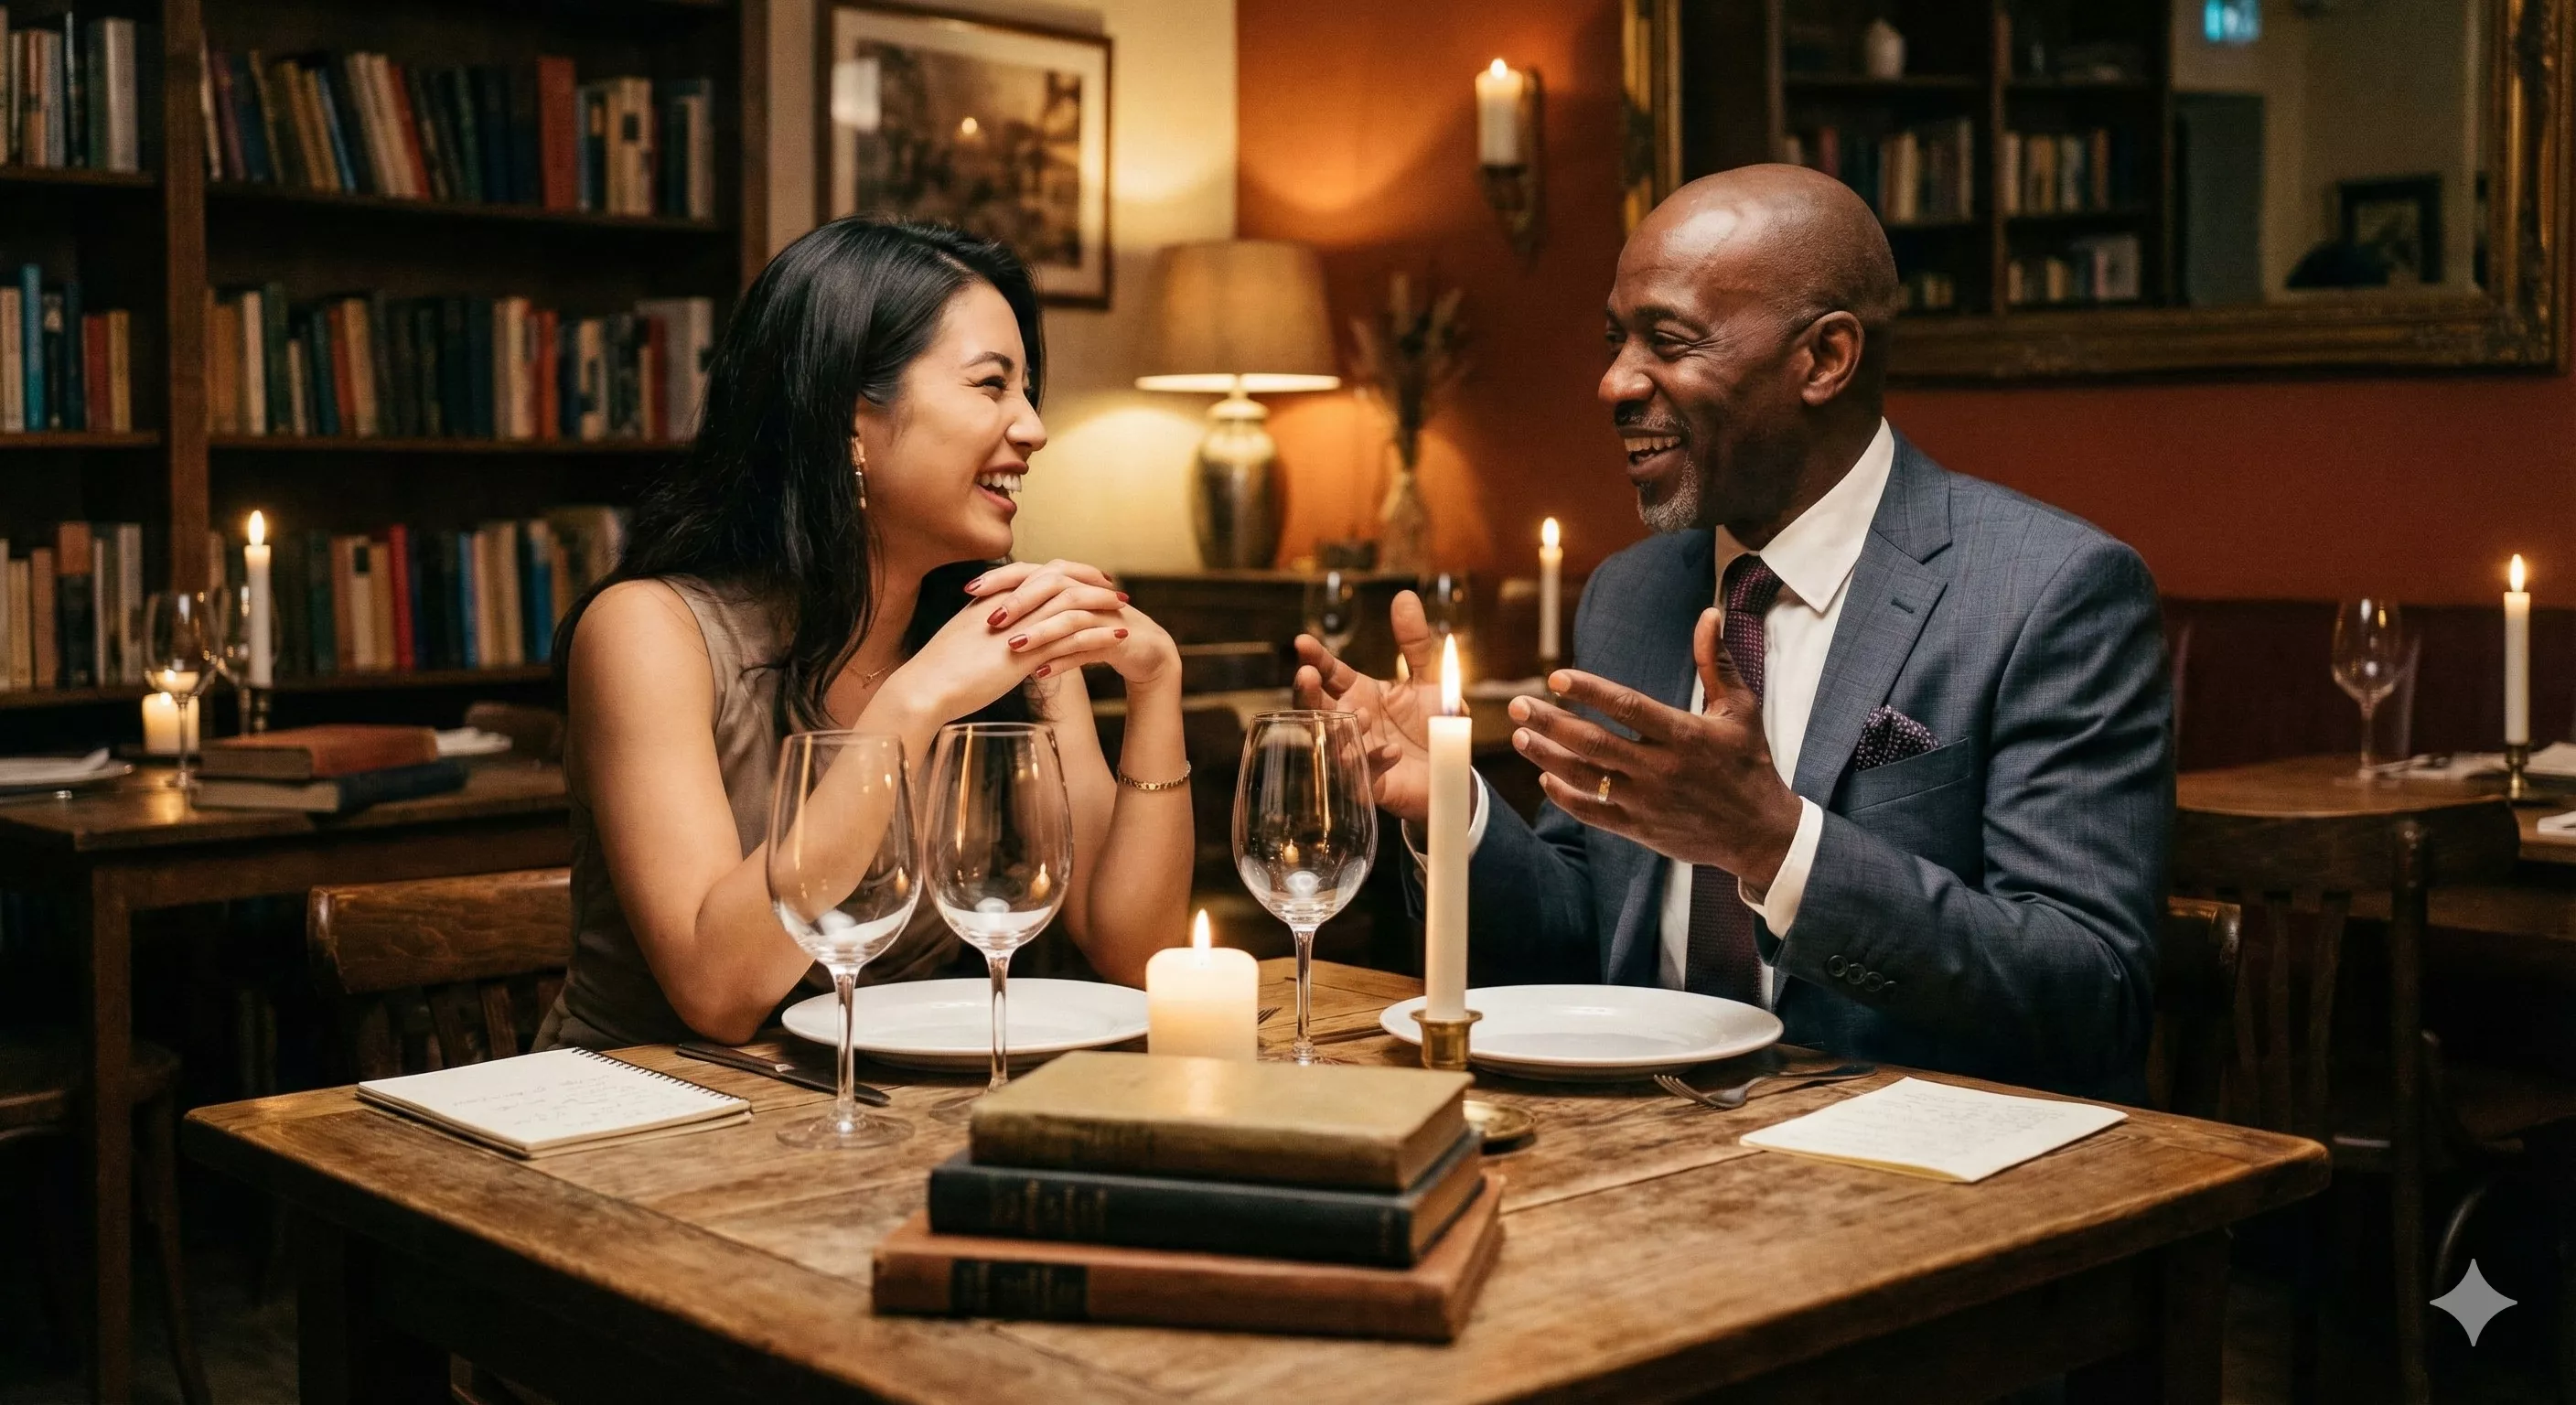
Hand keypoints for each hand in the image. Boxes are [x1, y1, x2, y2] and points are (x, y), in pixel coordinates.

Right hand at [878, 561, 1121, 723]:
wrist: (923, 689)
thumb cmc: (939, 672)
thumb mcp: (965, 640)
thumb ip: (987, 629)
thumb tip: (1007, 631)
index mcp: (992, 598)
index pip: (1037, 572)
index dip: (1066, 572)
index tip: (1087, 578)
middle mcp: (1007, 605)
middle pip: (1059, 579)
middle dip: (1089, 581)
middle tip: (1113, 588)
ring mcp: (1016, 627)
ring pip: (1069, 605)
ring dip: (1100, 605)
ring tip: (1124, 609)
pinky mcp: (1024, 654)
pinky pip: (1071, 637)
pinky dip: (1098, 634)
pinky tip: (1118, 638)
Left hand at [968, 558, 1179, 689]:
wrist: (1143, 650)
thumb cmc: (1093, 635)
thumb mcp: (1056, 624)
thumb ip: (1029, 615)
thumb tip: (984, 614)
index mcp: (1066, 584)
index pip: (1028, 570)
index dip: (1000, 577)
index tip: (969, 589)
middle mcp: (1084, 591)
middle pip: (1050, 585)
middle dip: (1019, 601)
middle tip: (992, 620)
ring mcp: (1103, 613)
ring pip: (1069, 615)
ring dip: (1039, 632)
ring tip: (1013, 647)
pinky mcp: (1117, 637)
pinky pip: (1088, 646)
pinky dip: (1063, 660)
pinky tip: (1040, 674)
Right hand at [1292, 590, 1444, 823]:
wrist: (1452, 768)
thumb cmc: (1434, 723)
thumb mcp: (1429, 679)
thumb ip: (1415, 643)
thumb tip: (1404, 596)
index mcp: (1359, 693)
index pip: (1330, 673)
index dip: (1316, 658)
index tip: (1302, 642)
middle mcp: (1351, 721)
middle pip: (1317, 706)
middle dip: (1307, 692)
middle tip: (1306, 677)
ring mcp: (1356, 752)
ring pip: (1330, 740)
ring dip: (1340, 728)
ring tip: (1360, 716)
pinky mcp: (1369, 784)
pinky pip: (1360, 774)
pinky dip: (1373, 760)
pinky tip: (1390, 751)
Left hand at [1507, 607, 1802, 885]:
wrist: (1760, 832)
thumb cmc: (1749, 763)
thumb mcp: (1740, 709)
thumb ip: (1717, 662)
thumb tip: (1709, 614)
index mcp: (1685, 735)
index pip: (1627, 707)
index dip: (1589, 691)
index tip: (1556, 678)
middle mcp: (1662, 769)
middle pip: (1593, 743)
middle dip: (1550, 723)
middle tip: (1516, 705)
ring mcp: (1648, 802)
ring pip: (1586, 778)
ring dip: (1547, 756)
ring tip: (1519, 736)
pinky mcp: (1640, 830)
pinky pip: (1593, 812)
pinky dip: (1566, 796)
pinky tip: (1546, 777)